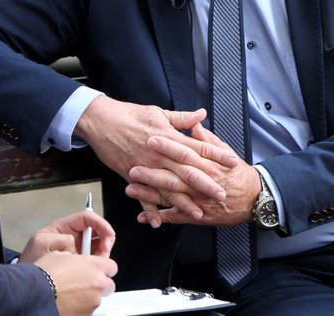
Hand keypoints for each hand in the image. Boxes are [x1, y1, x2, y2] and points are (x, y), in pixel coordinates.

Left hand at [19, 209, 115, 262]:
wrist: (29, 277)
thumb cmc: (32, 257)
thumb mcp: (42, 242)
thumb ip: (60, 240)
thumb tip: (74, 244)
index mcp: (64, 227)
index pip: (87, 218)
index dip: (101, 223)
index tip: (109, 234)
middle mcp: (73, 235)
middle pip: (97, 231)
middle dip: (105, 240)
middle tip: (104, 252)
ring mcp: (77, 249)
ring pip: (98, 246)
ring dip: (101, 253)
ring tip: (95, 263)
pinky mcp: (79, 261)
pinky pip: (93, 259)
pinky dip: (96, 263)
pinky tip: (90, 269)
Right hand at [35, 252, 116, 315]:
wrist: (34, 293)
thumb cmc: (43, 274)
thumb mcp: (58, 255)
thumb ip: (73, 258)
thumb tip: (72, 260)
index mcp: (94, 266)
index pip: (111, 266)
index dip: (102, 268)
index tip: (96, 270)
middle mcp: (97, 284)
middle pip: (108, 285)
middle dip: (98, 285)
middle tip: (83, 285)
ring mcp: (93, 303)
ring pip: (96, 300)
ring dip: (87, 298)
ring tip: (69, 296)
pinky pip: (86, 311)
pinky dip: (79, 309)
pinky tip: (66, 304)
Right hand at [74, 96, 230, 225]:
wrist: (101, 121)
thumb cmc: (129, 114)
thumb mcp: (158, 112)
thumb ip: (182, 118)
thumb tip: (201, 115)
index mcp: (170, 137)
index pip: (199, 147)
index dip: (217, 155)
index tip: (232, 162)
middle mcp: (160, 154)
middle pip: (188, 171)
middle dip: (206, 184)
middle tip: (222, 195)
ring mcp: (146, 166)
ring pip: (169, 188)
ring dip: (184, 202)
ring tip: (198, 213)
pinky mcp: (131, 174)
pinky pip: (142, 196)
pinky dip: (150, 210)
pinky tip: (159, 222)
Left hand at [125, 122, 260, 226]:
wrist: (255, 199)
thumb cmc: (239, 175)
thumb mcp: (226, 152)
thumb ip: (208, 139)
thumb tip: (195, 124)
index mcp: (207, 164)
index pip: (184, 152)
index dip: (168, 146)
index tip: (151, 138)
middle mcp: (201, 183)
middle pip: (174, 176)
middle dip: (153, 171)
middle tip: (133, 166)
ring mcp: (198, 201)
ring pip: (171, 197)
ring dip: (150, 194)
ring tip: (130, 189)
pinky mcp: (197, 215)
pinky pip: (175, 217)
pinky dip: (159, 217)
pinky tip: (142, 216)